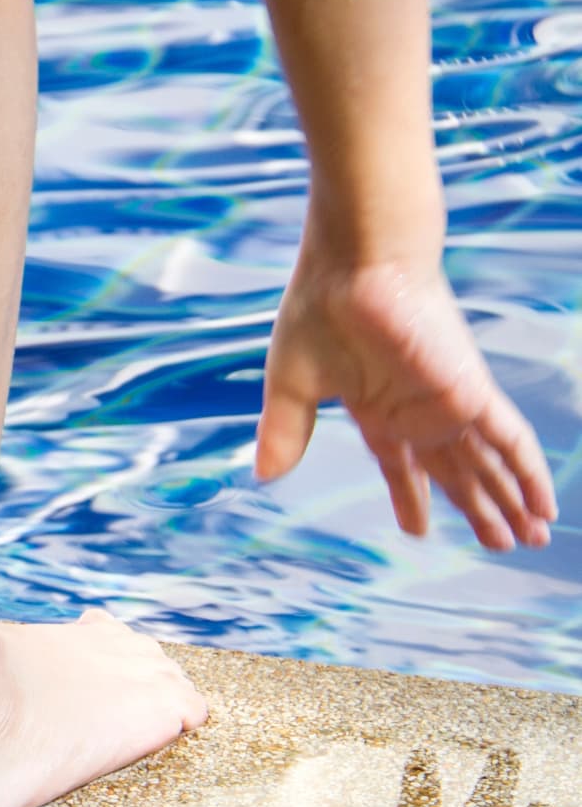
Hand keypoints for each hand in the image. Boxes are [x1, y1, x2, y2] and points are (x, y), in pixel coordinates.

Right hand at [254, 200, 557, 550]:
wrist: (355, 264)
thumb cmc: (319, 310)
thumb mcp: (292, 385)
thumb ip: (285, 431)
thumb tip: (262, 475)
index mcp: (376, 408)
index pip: (401, 463)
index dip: (411, 496)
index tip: (418, 528)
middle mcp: (417, 410)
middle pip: (455, 470)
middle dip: (478, 507)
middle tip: (501, 542)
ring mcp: (447, 402)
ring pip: (488, 464)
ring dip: (510, 502)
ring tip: (532, 537)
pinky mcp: (471, 391)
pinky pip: (512, 441)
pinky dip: (529, 473)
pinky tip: (544, 503)